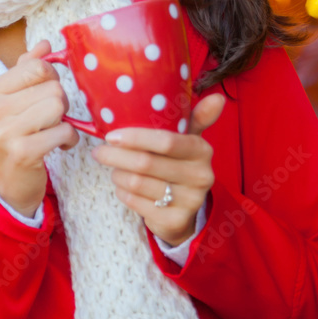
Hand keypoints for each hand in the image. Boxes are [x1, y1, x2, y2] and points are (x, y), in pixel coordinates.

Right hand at [0, 39, 78, 217]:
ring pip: (58, 106)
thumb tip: (45, 44)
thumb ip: (27, 70)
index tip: (45, 95)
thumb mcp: (13, 102)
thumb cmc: (13, 139)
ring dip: (64, 121)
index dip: (52, 79)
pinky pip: (63, 131)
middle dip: (60, 103)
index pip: (37, 67)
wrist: (6, 186)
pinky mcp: (23, 152)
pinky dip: (68, 139)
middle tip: (49, 120)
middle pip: (52, 87)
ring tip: (52, 132)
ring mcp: (5, 131)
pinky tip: (58, 146)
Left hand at [89, 92, 226, 245]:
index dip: (135, 138)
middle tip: (99, 152)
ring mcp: (190, 201)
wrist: (184, 209)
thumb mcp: (188, 141)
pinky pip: (135, 202)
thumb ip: (197, 117)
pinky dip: (122, 192)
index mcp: (202, 150)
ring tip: (112, 168)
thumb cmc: (179, 165)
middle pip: (146, 163)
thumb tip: (218, 97)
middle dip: (116, 156)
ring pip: (137, 183)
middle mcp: (201, 176)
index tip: (111, 135)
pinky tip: (122, 186)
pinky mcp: (175, 221)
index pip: (166, 142)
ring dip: (117, 174)